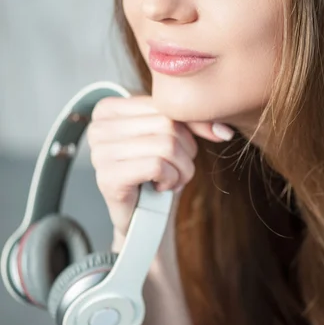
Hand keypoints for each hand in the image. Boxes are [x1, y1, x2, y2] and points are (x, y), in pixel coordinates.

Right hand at [86, 94, 233, 250]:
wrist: (141, 219)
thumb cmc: (155, 174)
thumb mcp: (173, 139)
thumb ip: (193, 123)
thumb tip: (223, 130)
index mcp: (108, 109)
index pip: (164, 105)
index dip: (189, 128)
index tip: (189, 150)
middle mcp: (98, 127)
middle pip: (167, 124)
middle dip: (186, 152)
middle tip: (178, 171)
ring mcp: (99, 152)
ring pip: (166, 145)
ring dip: (181, 170)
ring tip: (172, 181)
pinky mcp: (108, 177)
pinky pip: (157, 166)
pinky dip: (170, 180)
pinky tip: (160, 188)